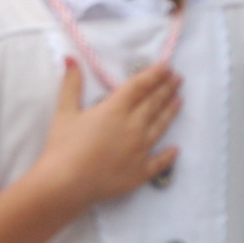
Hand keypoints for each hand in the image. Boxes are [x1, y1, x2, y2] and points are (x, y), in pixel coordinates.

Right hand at [27, 60, 181, 206]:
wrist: (65, 184)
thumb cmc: (63, 147)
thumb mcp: (64, 112)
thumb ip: (71, 84)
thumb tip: (71, 58)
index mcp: (115, 109)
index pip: (140, 87)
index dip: (154, 75)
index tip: (166, 67)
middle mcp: (133, 127)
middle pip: (153, 103)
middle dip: (166, 89)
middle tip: (178, 78)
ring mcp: (140, 150)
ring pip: (160, 127)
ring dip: (171, 112)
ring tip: (180, 100)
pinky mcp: (140, 172)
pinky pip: (159, 162)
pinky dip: (169, 155)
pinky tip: (176, 149)